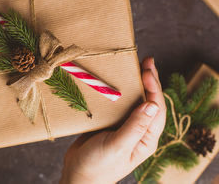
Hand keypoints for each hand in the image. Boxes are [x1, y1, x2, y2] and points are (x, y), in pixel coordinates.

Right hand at [60, 57, 165, 183]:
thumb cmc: (99, 166)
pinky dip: (117, 91)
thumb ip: (134, 126)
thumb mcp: (117, 146)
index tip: (147, 72)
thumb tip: (151, 105)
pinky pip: (117, 104)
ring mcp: (123, 125)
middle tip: (147, 61)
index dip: (154, 89)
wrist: (77, 174)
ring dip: (134, 83)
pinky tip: (114, 80)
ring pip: (133, 100)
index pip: (156, 110)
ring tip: (134, 66)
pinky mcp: (109, 123)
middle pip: (148, 101)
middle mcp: (138, 130)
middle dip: (149, 81)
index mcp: (146, 139)